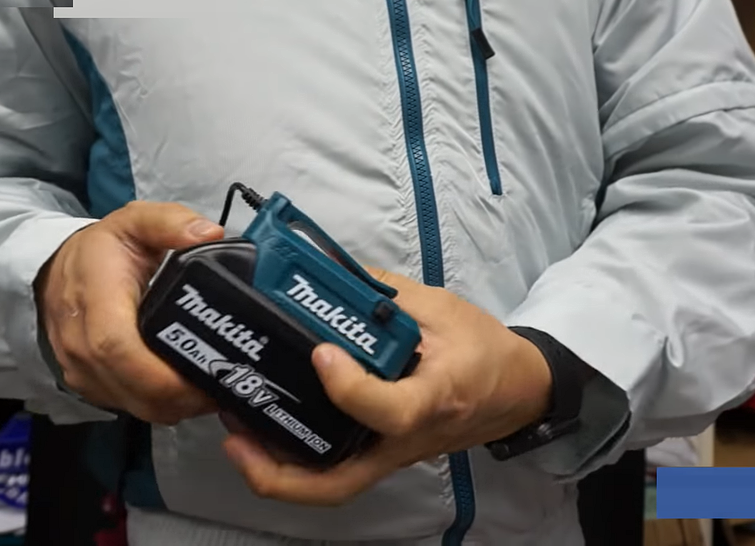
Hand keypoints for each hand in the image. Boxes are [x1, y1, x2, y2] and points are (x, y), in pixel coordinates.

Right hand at [37, 201, 225, 424]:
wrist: (53, 270)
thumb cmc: (99, 250)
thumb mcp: (134, 221)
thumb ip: (172, 222)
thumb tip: (210, 233)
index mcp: (96, 299)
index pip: (119, 348)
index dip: (164, 373)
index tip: (208, 371)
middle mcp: (81, 343)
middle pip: (135, 389)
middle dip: (185, 396)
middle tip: (228, 383)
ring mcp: (81, 370)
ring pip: (135, 406)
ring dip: (177, 405)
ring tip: (213, 387)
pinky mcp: (87, 386)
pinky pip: (128, 407)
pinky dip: (161, 405)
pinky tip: (185, 389)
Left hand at [220, 269, 552, 505]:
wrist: (519, 390)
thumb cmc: (484, 350)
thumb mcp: (441, 307)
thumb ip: (380, 290)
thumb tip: (321, 268)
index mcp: (435, 398)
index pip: (392, 410)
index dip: (351, 389)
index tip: (323, 353)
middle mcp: (408, 439)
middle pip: (340, 482)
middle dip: (278, 470)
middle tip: (236, 433)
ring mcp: (393, 455)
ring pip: (331, 486)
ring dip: (277, 470)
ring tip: (236, 432)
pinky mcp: (384, 455)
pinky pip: (335, 472)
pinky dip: (295, 462)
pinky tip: (267, 430)